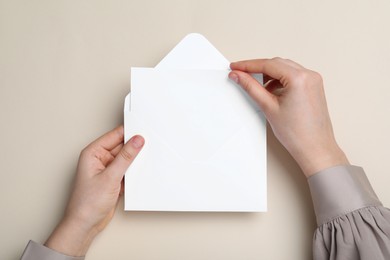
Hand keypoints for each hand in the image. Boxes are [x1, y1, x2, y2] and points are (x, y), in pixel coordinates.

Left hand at [45, 126, 143, 255]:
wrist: (85, 224)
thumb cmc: (86, 203)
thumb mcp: (110, 177)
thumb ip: (125, 157)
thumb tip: (136, 141)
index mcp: (93, 153)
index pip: (114, 135)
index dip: (129, 132)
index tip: (143, 130)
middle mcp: (99, 159)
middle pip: (122, 146)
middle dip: (134, 147)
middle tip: (149, 145)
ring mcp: (107, 169)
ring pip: (126, 158)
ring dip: (135, 160)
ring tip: (144, 162)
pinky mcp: (113, 179)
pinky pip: (127, 170)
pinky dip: (134, 171)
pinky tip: (139, 173)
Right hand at [229, 58, 348, 176]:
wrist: (315, 148)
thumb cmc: (297, 133)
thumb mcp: (268, 107)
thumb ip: (251, 87)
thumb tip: (239, 75)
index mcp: (299, 78)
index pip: (268, 64)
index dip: (248, 65)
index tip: (236, 67)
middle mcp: (309, 75)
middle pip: (277, 63)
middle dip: (258, 68)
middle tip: (241, 74)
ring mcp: (313, 80)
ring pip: (285, 69)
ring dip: (269, 75)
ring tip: (257, 87)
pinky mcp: (314, 87)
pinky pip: (293, 76)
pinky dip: (280, 80)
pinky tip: (271, 91)